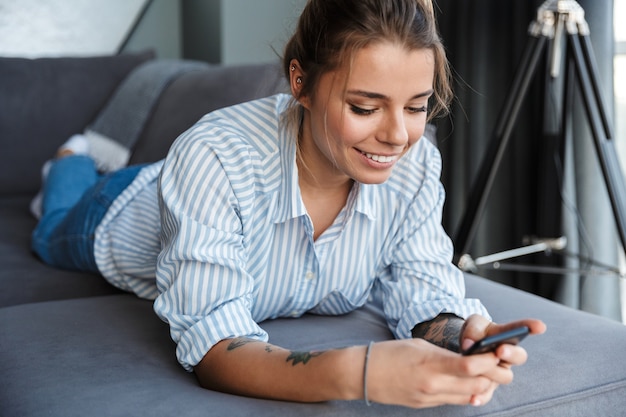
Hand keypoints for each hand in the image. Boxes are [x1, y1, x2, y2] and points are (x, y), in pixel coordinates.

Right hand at [365, 338, 504, 407]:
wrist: (362, 374)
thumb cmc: (389, 353)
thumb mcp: (418, 345)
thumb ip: (444, 354)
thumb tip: (468, 360)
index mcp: (430, 364)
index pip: (470, 366)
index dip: (489, 361)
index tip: (496, 352)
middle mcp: (433, 385)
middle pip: (477, 386)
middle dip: (493, 376)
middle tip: (497, 364)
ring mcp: (430, 399)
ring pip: (470, 397)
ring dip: (482, 387)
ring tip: (485, 374)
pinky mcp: (426, 406)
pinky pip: (454, 401)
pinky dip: (467, 393)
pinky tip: (467, 384)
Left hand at [460, 315, 546, 404]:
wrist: (464, 350)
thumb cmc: (474, 334)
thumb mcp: (473, 324)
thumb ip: (473, 329)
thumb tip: (469, 344)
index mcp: (507, 335)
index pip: (520, 328)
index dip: (530, 327)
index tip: (540, 326)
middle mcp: (509, 355)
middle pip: (519, 356)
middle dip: (511, 353)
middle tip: (500, 350)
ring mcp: (500, 372)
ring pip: (504, 376)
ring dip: (492, 372)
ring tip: (478, 369)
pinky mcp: (489, 387)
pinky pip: (488, 394)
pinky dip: (481, 396)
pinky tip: (474, 398)